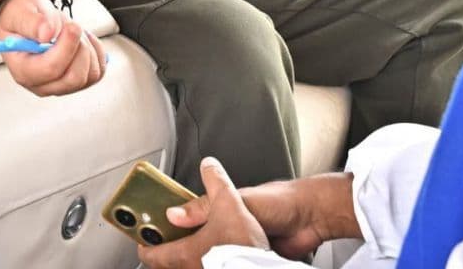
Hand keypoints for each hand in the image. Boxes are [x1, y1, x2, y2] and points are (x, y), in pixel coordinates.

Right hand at [0, 0, 105, 95]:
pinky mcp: (77, 81)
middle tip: (71, 26)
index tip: (71, 26)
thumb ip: (32, 22)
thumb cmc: (22, 18)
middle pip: (73, 78)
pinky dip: (96, 52)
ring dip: (87, 48)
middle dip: (79, 47)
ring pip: (90, 75)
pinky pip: (98, 71)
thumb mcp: (21, 13)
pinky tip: (82, 39)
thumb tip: (46, 33)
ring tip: (72, 31)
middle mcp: (41, 84)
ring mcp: (60, 85)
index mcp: (22, 70)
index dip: (66, 47)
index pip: (50, 69)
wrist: (30, 21)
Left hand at [138, 158, 268, 268]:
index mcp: (184, 254)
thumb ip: (215, 182)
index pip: (150, 255)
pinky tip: (214, 256)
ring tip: (191, 244)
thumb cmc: (244, 246)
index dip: (145, 244)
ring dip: (183, 258)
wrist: (267, 267)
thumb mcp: (229, 204)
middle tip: (166, 238)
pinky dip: (201, 263)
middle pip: (164, 266)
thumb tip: (208, 167)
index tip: (144, 236)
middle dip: (164, 251)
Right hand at [158, 173, 358, 262]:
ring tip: (186, 267)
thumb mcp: (237, 201)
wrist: (312, 220)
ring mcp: (237, 247)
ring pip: (210, 258)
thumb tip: (174, 214)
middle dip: (181, 252)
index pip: (186, 218)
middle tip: (165, 261)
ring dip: (201, 263)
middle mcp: (226, 228)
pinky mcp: (249, 262)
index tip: (151, 240)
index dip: (169, 227)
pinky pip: (226, 267)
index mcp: (219, 208)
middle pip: (194, 242)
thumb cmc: (280, 201)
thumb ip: (205, 207)